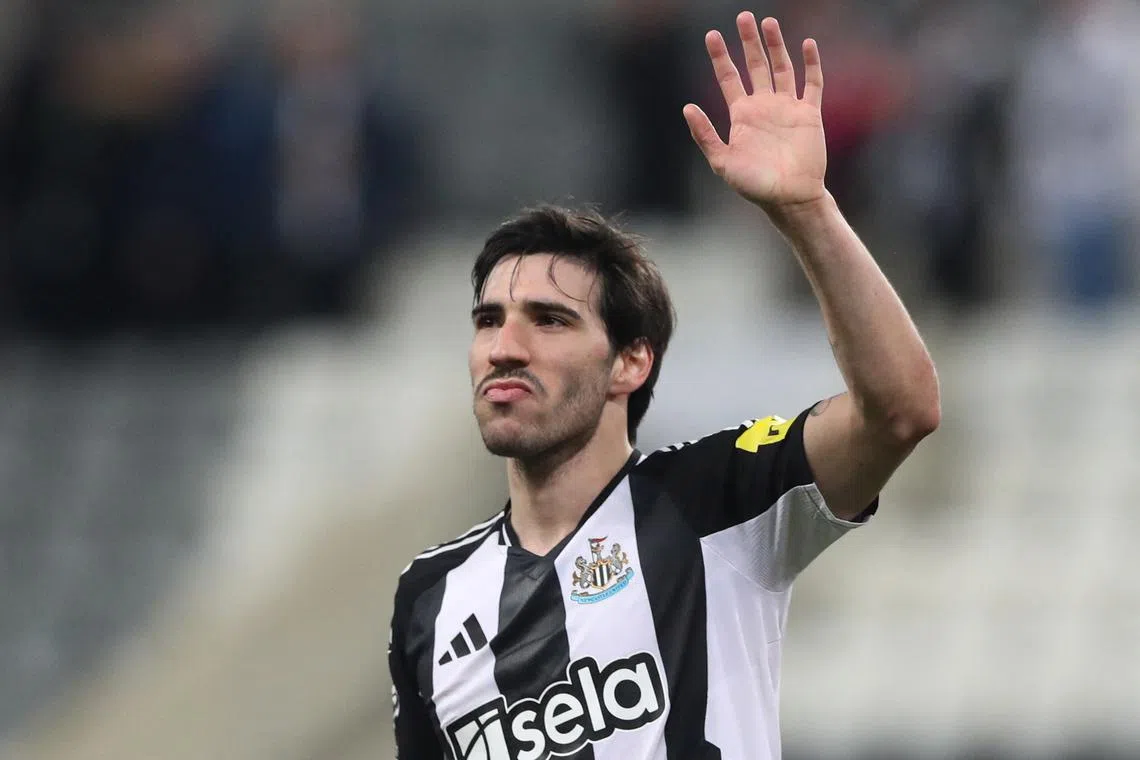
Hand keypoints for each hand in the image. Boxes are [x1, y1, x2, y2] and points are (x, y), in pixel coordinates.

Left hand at [684, 13, 826, 211]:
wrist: (789, 197)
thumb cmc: (754, 185)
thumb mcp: (722, 162)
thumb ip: (705, 135)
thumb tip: (687, 107)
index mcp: (742, 115)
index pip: (728, 78)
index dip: (720, 57)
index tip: (712, 35)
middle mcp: (763, 106)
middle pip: (755, 65)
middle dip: (748, 42)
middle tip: (743, 17)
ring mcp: (787, 108)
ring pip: (781, 68)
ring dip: (775, 45)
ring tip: (768, 22)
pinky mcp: (809, 114)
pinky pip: (811, 83)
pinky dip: (810, 64)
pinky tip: (806, 44)